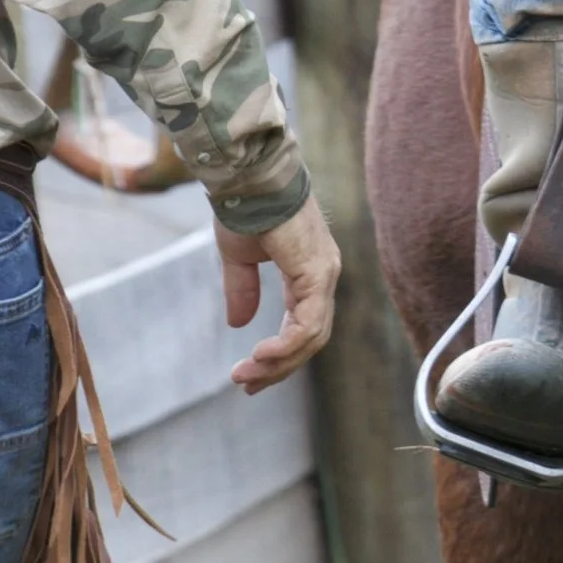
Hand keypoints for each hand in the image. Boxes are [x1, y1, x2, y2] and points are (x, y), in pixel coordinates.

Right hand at [217, 197, 340, 394]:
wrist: (247, 178)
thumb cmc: (244, 208)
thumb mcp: (240, 258)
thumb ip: (244, 290)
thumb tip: (238, 324)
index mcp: (309, 272)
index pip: (304, 325)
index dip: (280, 354)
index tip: (250, 374)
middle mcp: (324, 276)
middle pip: (311, 338)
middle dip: (279, 367)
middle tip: (247, 385)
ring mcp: (325, 274)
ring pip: (311, 337)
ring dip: (278, 363)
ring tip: (246, 374)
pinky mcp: (318, 273)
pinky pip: (307, 323)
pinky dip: (286, 346)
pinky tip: (260, 356)